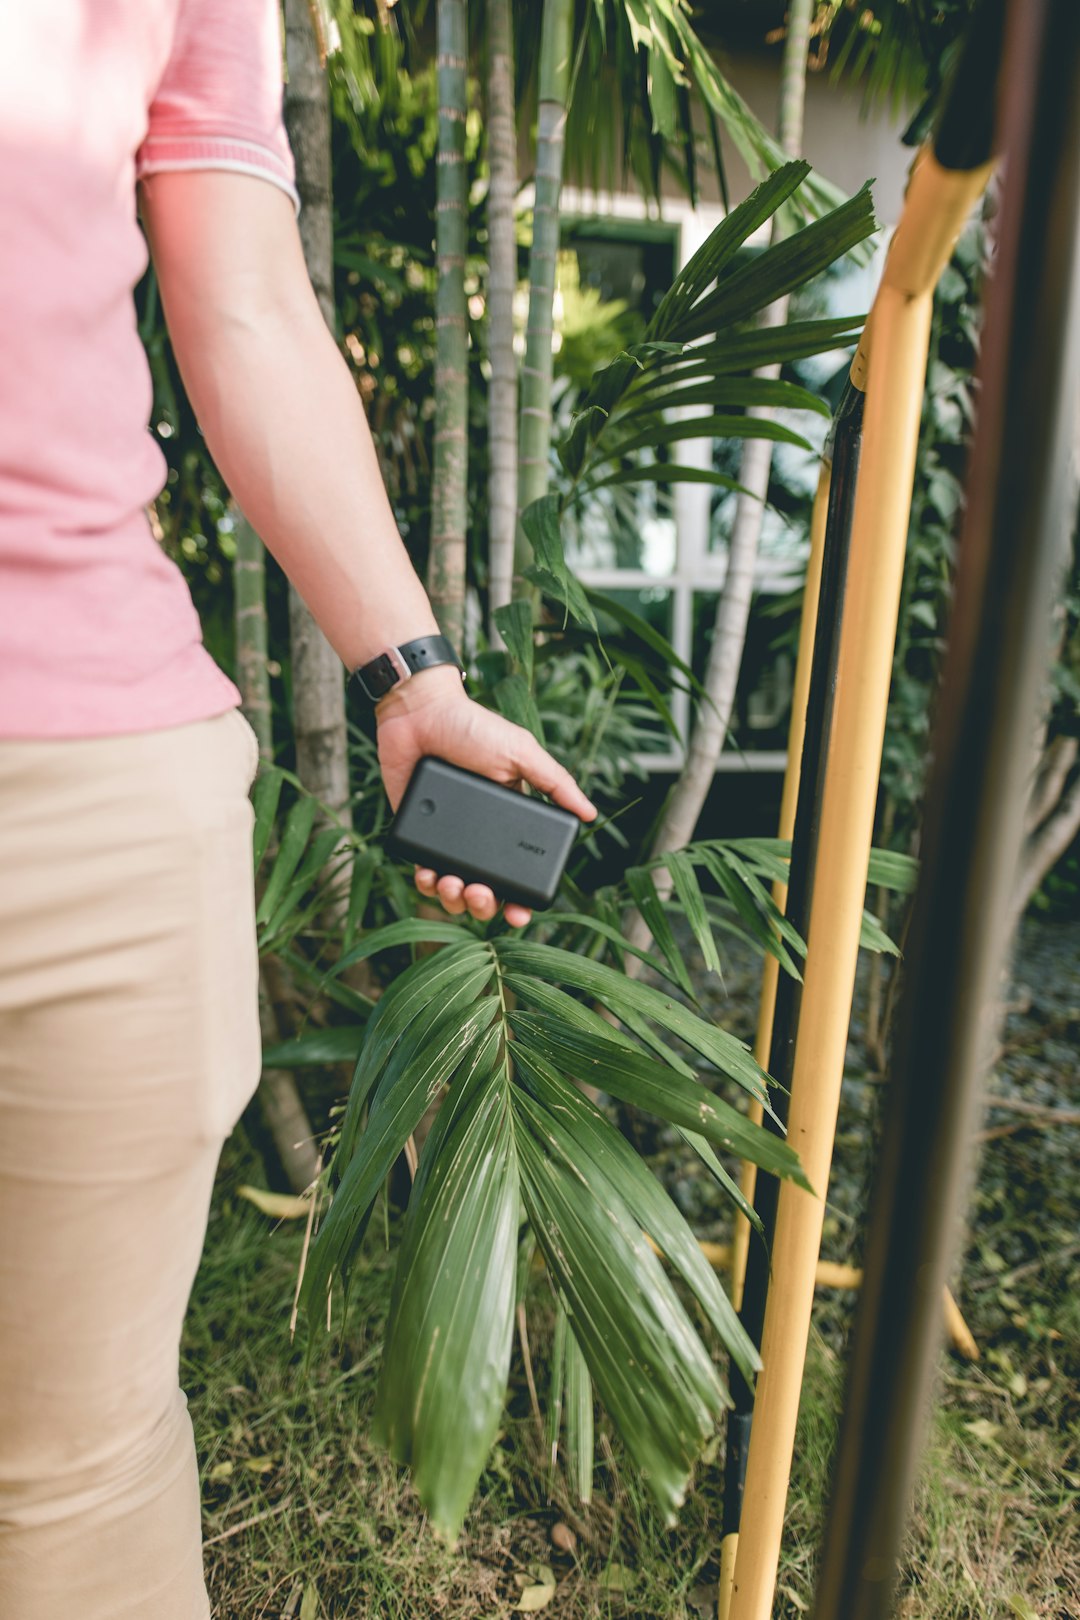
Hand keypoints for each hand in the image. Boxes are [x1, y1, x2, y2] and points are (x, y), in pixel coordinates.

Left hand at [375, 666, 596, 927]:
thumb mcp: (521, 752)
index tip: (519, 914)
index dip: (520, 899)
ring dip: (454, 900)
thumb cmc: (472, 727)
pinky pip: (422, 872)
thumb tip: (590, 814)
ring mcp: (447, 838)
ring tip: (452, 884)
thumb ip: (555, 783)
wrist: (419, 712)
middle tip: (480, 894)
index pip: (518, 870)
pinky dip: (426, 883)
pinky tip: (429, 877)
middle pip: (485, 892)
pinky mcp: (416, 834)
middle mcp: (478, 836)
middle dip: (484, 905)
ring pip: (452, 891)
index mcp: (508, 821)